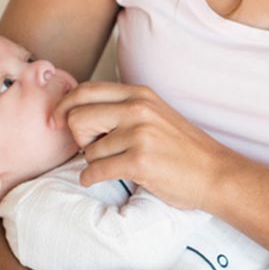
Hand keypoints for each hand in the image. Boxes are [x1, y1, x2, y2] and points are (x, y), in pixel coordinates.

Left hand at [52, 81, 240, 210]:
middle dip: (77, 137)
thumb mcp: (155, 114)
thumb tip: (77, 111)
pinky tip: (101, 179)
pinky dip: (91, 179)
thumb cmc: (182, 148)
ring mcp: (139, 134)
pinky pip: (95, 171)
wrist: (214, 172)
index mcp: (139, 93)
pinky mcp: (140, 161)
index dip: (63, 106)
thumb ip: (122, 108)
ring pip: (88, 149)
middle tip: (90, 148)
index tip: (54, 121)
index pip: (85, 90)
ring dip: (93, 162)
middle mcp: (138, 108)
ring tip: (114, 165)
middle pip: (77, 117)